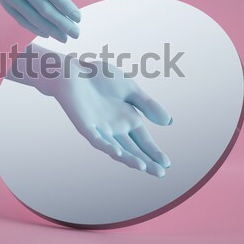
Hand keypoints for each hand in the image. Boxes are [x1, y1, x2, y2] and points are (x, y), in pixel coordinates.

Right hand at [0, 0, 80, 41]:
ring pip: (33, 17)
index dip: (66, 7)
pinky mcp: (4, 0)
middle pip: (45, 10)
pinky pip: (20, 18)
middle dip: (62, 24)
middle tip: (76, 34)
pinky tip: (46, 33)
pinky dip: (33, 27)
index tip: (78, 17)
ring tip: (64, 38)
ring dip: (50, 30)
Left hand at [40, 59, 172, 176]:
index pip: (144, 141)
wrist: (75, 70)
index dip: (155, 152)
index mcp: (128, 119)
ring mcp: (100, 129)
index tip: (167, 164)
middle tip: (161, 173)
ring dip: (130, 158)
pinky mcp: (85, 126)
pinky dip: (107, 146)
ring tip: (144, 167)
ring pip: (117, 149)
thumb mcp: (130, 89)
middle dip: (147, 161)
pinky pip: (97, 139)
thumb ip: (147, 105)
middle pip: (133, 149)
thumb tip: (169, 122)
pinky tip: (118, 152)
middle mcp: (115, 128)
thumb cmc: (100, 77)